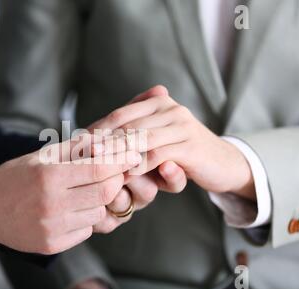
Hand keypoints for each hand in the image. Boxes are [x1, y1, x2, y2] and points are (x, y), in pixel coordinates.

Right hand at [0, 136, 142, 254]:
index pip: (99, 169)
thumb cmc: (15, 176)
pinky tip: (68, 211)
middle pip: (105, 193)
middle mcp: (52, 203)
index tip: (133, 157)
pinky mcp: (52, 245)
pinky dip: (84, 219)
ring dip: (97, 202)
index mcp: (49, 176)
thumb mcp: (42, 155)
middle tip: (109, 174)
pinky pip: (85, 231)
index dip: (121, 162)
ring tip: (79, 194)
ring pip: (98, 213)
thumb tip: (111, 142)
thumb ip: (77, 148)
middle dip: (114, 181)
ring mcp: (52, 227)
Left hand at [90, 87, 187, 233]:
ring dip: (116, 151)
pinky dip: (140, 165)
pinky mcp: (191, 146)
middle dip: (101, 140)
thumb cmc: (182, 153)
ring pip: (141, 138)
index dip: (97, 128)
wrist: (223, 163)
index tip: (76, 142)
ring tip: (95, 162)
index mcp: (158, 104)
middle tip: (79, 153)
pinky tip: (125, 174)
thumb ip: (134, 131)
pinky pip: (159, 155)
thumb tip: (95, 133)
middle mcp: (170, 110)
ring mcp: (182, 126)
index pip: (120, 114)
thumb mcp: (157, 139)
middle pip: (127, 124)